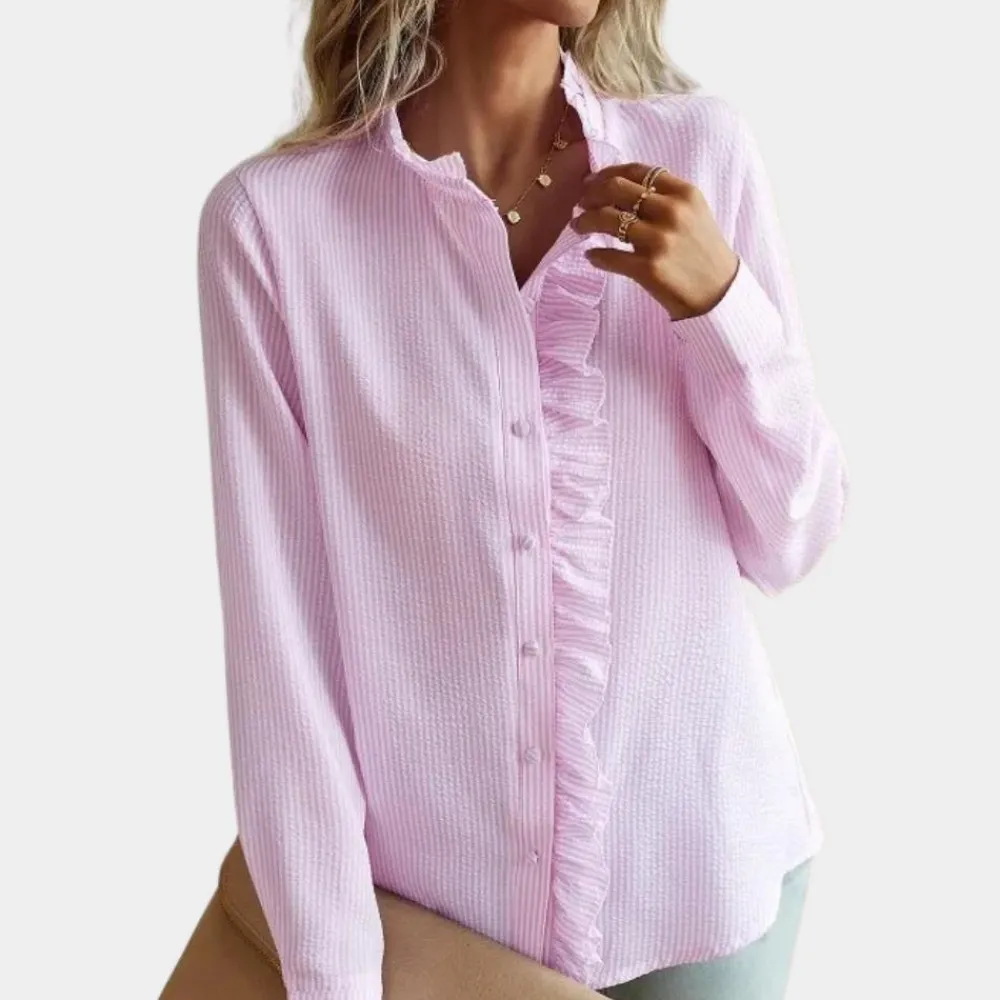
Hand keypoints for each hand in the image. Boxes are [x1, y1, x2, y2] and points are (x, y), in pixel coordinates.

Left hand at [572, 162, 739, 320]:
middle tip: (581, 203)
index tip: (592, 181)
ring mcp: (659, 240)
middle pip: (616, 189)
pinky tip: (591, 256)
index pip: (636, 171)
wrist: (718, 293)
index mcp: (684, 193)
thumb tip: (616, 189)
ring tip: (578, 226)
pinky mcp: (648, 268)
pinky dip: (595, 256)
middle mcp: (672, 212)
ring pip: (606, 219)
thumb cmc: (702, 252)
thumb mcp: (693, 214)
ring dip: (584, 221)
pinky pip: (608, 257)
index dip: (607, 173)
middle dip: (591, 194)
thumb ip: (663, 198)